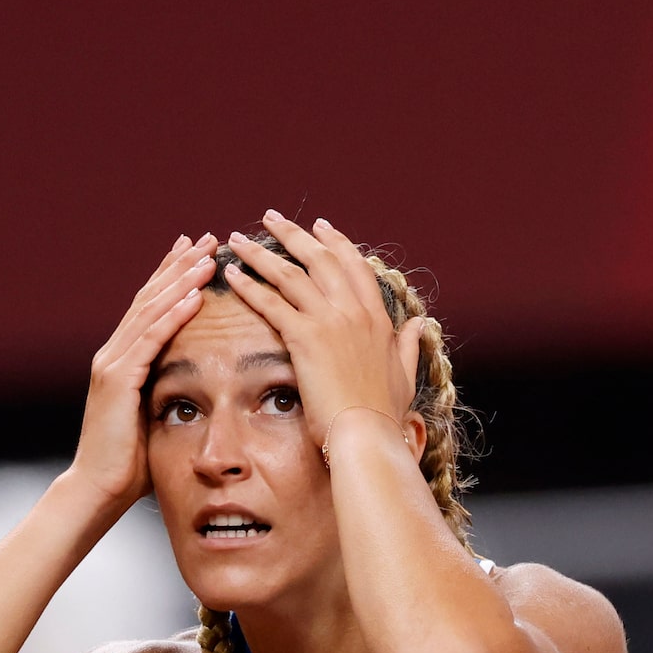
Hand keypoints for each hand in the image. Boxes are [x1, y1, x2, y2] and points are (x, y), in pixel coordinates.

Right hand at [65, 235, 217, 507]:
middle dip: (178, 266)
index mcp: (121, 362)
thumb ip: (168, 394)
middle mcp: (112, 355)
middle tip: (206, 239)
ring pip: (151, 312)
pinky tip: (195, 295)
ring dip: (181, 281)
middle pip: (149, 299)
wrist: (97, 490)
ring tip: (207, 256)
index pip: (149, 309)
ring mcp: (112, 365)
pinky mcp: (118, 380)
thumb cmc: (128, 465)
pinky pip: (151, 339)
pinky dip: (173, 314)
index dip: (171, 278)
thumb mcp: (153, 419)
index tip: (195, 253)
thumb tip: (197, 388)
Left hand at [220, 214, 420, 453]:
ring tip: (237, 240)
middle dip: (293, 234)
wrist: (368, 433)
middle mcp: (354, 311)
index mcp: (377, 318)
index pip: (354, 266)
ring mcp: (331, 321)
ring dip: (261, 253)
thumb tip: (420, 323)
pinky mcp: (306, 338)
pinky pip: (271, 303)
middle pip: (320, 259)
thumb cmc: (383, 413)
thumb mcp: (403, 373)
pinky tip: (232, 274)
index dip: (335, 243)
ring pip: (291, 274)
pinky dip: (249, 286)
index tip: (319, 226)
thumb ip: (408, 344)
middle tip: (271, 218)